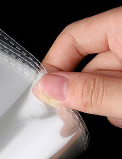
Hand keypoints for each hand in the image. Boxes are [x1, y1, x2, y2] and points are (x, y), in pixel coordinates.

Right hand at [33, 7, 121, 126]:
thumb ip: (93, 91)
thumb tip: (50, 88)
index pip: (74, 37)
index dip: (54, 65)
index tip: (45, 94)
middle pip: (88, 64)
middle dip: (82, 95)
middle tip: (72, 121)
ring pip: (105, 80)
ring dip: (103, 103)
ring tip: (119, 116)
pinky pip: (119, 86)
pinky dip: (118, 103)